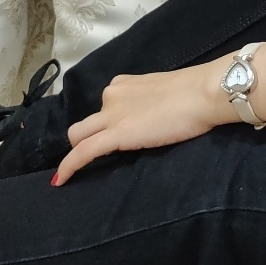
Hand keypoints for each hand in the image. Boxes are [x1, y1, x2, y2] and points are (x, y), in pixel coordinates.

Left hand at [53, 60, 230, 185]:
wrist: (204, 93)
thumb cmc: (197, 92)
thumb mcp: (167, 91)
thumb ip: (153, 102)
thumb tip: (158, 113)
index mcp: (126, 83)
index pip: (108, 104)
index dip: (108, 120)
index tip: (114, 132)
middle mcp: (112, 95)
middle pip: (88, 121)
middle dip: (89, 136)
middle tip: (99, 154)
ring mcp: (111, 115)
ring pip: (78, 135)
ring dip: (78, 150)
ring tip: (79, 169)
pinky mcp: (115, 135)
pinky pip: (82, 152)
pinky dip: (69, 166)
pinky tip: (61, 181)